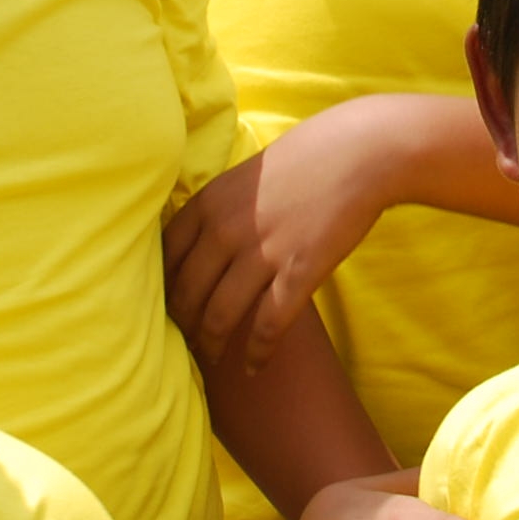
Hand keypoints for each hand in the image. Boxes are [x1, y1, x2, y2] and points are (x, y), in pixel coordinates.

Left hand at [161, 119, 393, 369]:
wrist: (360, 152)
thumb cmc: (306, 157)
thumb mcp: (245, 176)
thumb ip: (219, 209)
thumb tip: (201, 243)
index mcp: (208, 203)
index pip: (164, 259)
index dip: (158, 291)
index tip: (159, 310)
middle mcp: (225, 230)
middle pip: (186, 293)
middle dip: (180, 326)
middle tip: (181, 344)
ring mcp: (261, 253)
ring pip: (220, 316)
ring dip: (211, 345)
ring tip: (209, 360)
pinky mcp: (298, 272)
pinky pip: (268, 325)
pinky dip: (258, 352)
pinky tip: (253, 367)